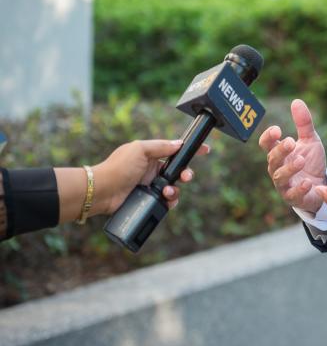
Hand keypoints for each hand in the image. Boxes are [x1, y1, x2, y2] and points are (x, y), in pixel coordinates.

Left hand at [93, 138, 209, 214]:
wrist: (101, 191)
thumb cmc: (118, 167)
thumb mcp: (140, 149)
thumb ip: (161, 146)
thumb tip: (179, 144)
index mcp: (151, 155)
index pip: (175, 151)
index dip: (190, 150)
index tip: (205, 150)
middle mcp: (152, 170)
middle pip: (178, 171)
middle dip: (186, 173)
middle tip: (187, 177)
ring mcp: (150, 185)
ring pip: (174, 187)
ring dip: (176, 189)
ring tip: (168, 191)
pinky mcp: (147, 200)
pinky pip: (165, 201)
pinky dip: (170, 202)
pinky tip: (167, 201)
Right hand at [259, 99, 326, 212]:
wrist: (322, 184)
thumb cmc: (311, 162)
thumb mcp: (310, 140)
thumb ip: (303, 123)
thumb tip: (296, 101)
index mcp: (280, 153)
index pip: (266, 144)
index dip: (268, 137)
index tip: (277, 130)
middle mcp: (278, 168)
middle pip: (272, 159)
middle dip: (280, 151)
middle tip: (291, 142)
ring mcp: (284, 184)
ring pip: (279, 177)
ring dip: (289, 168)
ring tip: (301, 160)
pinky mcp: (294, 197)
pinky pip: (292, 195)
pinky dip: (299, 189)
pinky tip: (306, 182)